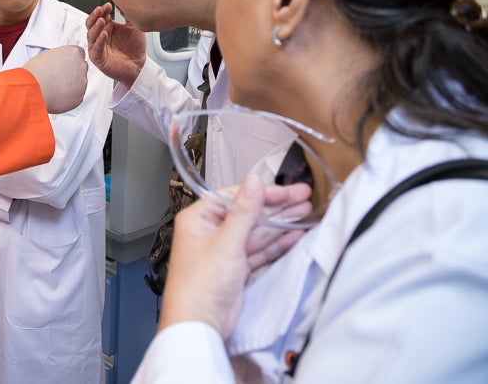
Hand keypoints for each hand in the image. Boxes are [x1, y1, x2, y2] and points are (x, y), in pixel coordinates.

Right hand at [23, 45, 86, 113]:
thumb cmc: (36, 73)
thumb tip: (58, 63)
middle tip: (60, 77)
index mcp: (73, 52)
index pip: (80, 53)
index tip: (66, 64)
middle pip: (82, 68)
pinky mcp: (80, 97)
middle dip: (74, 72)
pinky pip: (77, 96)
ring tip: (55, 87)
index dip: (72, 60)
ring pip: (80, 83)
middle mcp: (81, 66)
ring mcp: (82, 82)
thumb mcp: (46, 56)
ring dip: (72, 85)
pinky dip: (69, 97)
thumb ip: (58, 58)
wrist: (34, 89)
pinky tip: (57, 95)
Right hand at [86, 3, 145, 86]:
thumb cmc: (135, 49)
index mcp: (107, 28)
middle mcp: (100, 37)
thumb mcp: (134, 28)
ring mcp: (98, 47)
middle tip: (100, 10)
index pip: (99, 16)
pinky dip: (99, 41)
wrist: (139, 65)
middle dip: (95, 16)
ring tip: (102, 20)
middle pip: (91, 24)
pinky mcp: (98, 58)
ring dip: (96, 27)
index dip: (102, 10)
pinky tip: (104, 34)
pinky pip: (96, 49)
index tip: (108, 5)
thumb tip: (125, 3)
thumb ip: (129, 16)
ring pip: (91, 35)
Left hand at [159, 176, 310, 338]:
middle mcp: (210, 231)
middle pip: (248, 213)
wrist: (199, 323)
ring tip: (306, 212)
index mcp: (199, 218)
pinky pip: (259, 250)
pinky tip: (296, 235)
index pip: (234, 197)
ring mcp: (224, 250)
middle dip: (277, 206)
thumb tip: (253, 182)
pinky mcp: (236, 268)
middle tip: (304, 197)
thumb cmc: (202, 282)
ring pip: (256, 232)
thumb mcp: (226, 242)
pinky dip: (277, 243)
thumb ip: (244, 212)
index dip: (262, 193)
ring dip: (280, 223)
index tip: (288, 191)